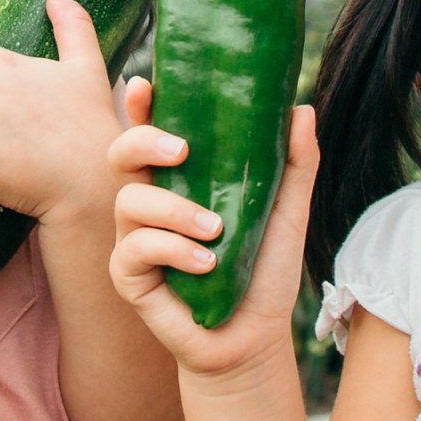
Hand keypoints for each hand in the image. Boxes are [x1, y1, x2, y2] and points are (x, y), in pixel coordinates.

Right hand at [109, 86, 317, 382]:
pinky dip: (174, 251)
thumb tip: (300, 108)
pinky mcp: (129, 276)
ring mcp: (135, 238)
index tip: (146, 85)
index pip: (151, 130)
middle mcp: (150, 201)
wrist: (255, 336)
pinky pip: (136, 249)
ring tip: (216, 228)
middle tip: (183, 148)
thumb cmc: (263, 270)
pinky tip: (206, 264)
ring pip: (128, 201)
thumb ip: (294, 163)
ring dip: (173, 210)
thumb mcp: (287, 212)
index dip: (140, 104)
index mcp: (179, 177)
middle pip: (120, 153)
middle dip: (142, 140)